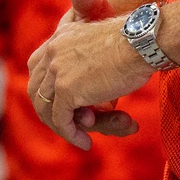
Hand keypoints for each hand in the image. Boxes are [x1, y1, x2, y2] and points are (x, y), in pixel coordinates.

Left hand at [28, 0, 153, 150]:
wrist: (143, 41)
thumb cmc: (135, 42)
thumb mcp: (101, 42)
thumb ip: (86, 55)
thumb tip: (84, 77)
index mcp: (59, 36)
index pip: (36, 66)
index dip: (44, 88)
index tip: (59, 103)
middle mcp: (53, 52)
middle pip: (37, 90)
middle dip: (49, 111)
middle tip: (67, 125)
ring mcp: (57, 71)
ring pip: (48, 108)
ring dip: (63, 126)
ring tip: (81, 136)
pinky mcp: (67, 90)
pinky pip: (61, 120)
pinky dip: (71, 134)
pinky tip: (85, 142)